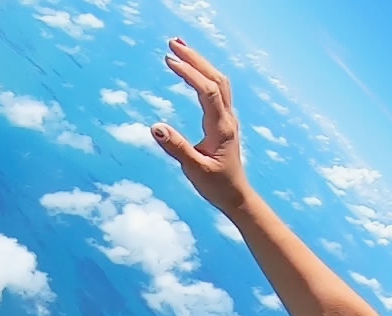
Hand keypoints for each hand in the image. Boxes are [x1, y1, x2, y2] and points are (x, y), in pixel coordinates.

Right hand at [152, 38, 251, 214]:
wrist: (236, 196)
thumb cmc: (216, 186)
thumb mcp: (194, 170)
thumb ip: (175, 148)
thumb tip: (155, 127)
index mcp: (221, 127)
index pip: (207, 90)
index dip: (189, 73)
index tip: (169, 61)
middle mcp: (227, 118)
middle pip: (215, 78)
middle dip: (194, 58)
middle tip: (172, 43)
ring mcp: (227, 118)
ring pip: (218, 81)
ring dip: (200, 63)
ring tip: (179, 48)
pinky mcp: (223, 121)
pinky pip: (217, 89)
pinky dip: (203, 74)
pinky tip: (192, 70)